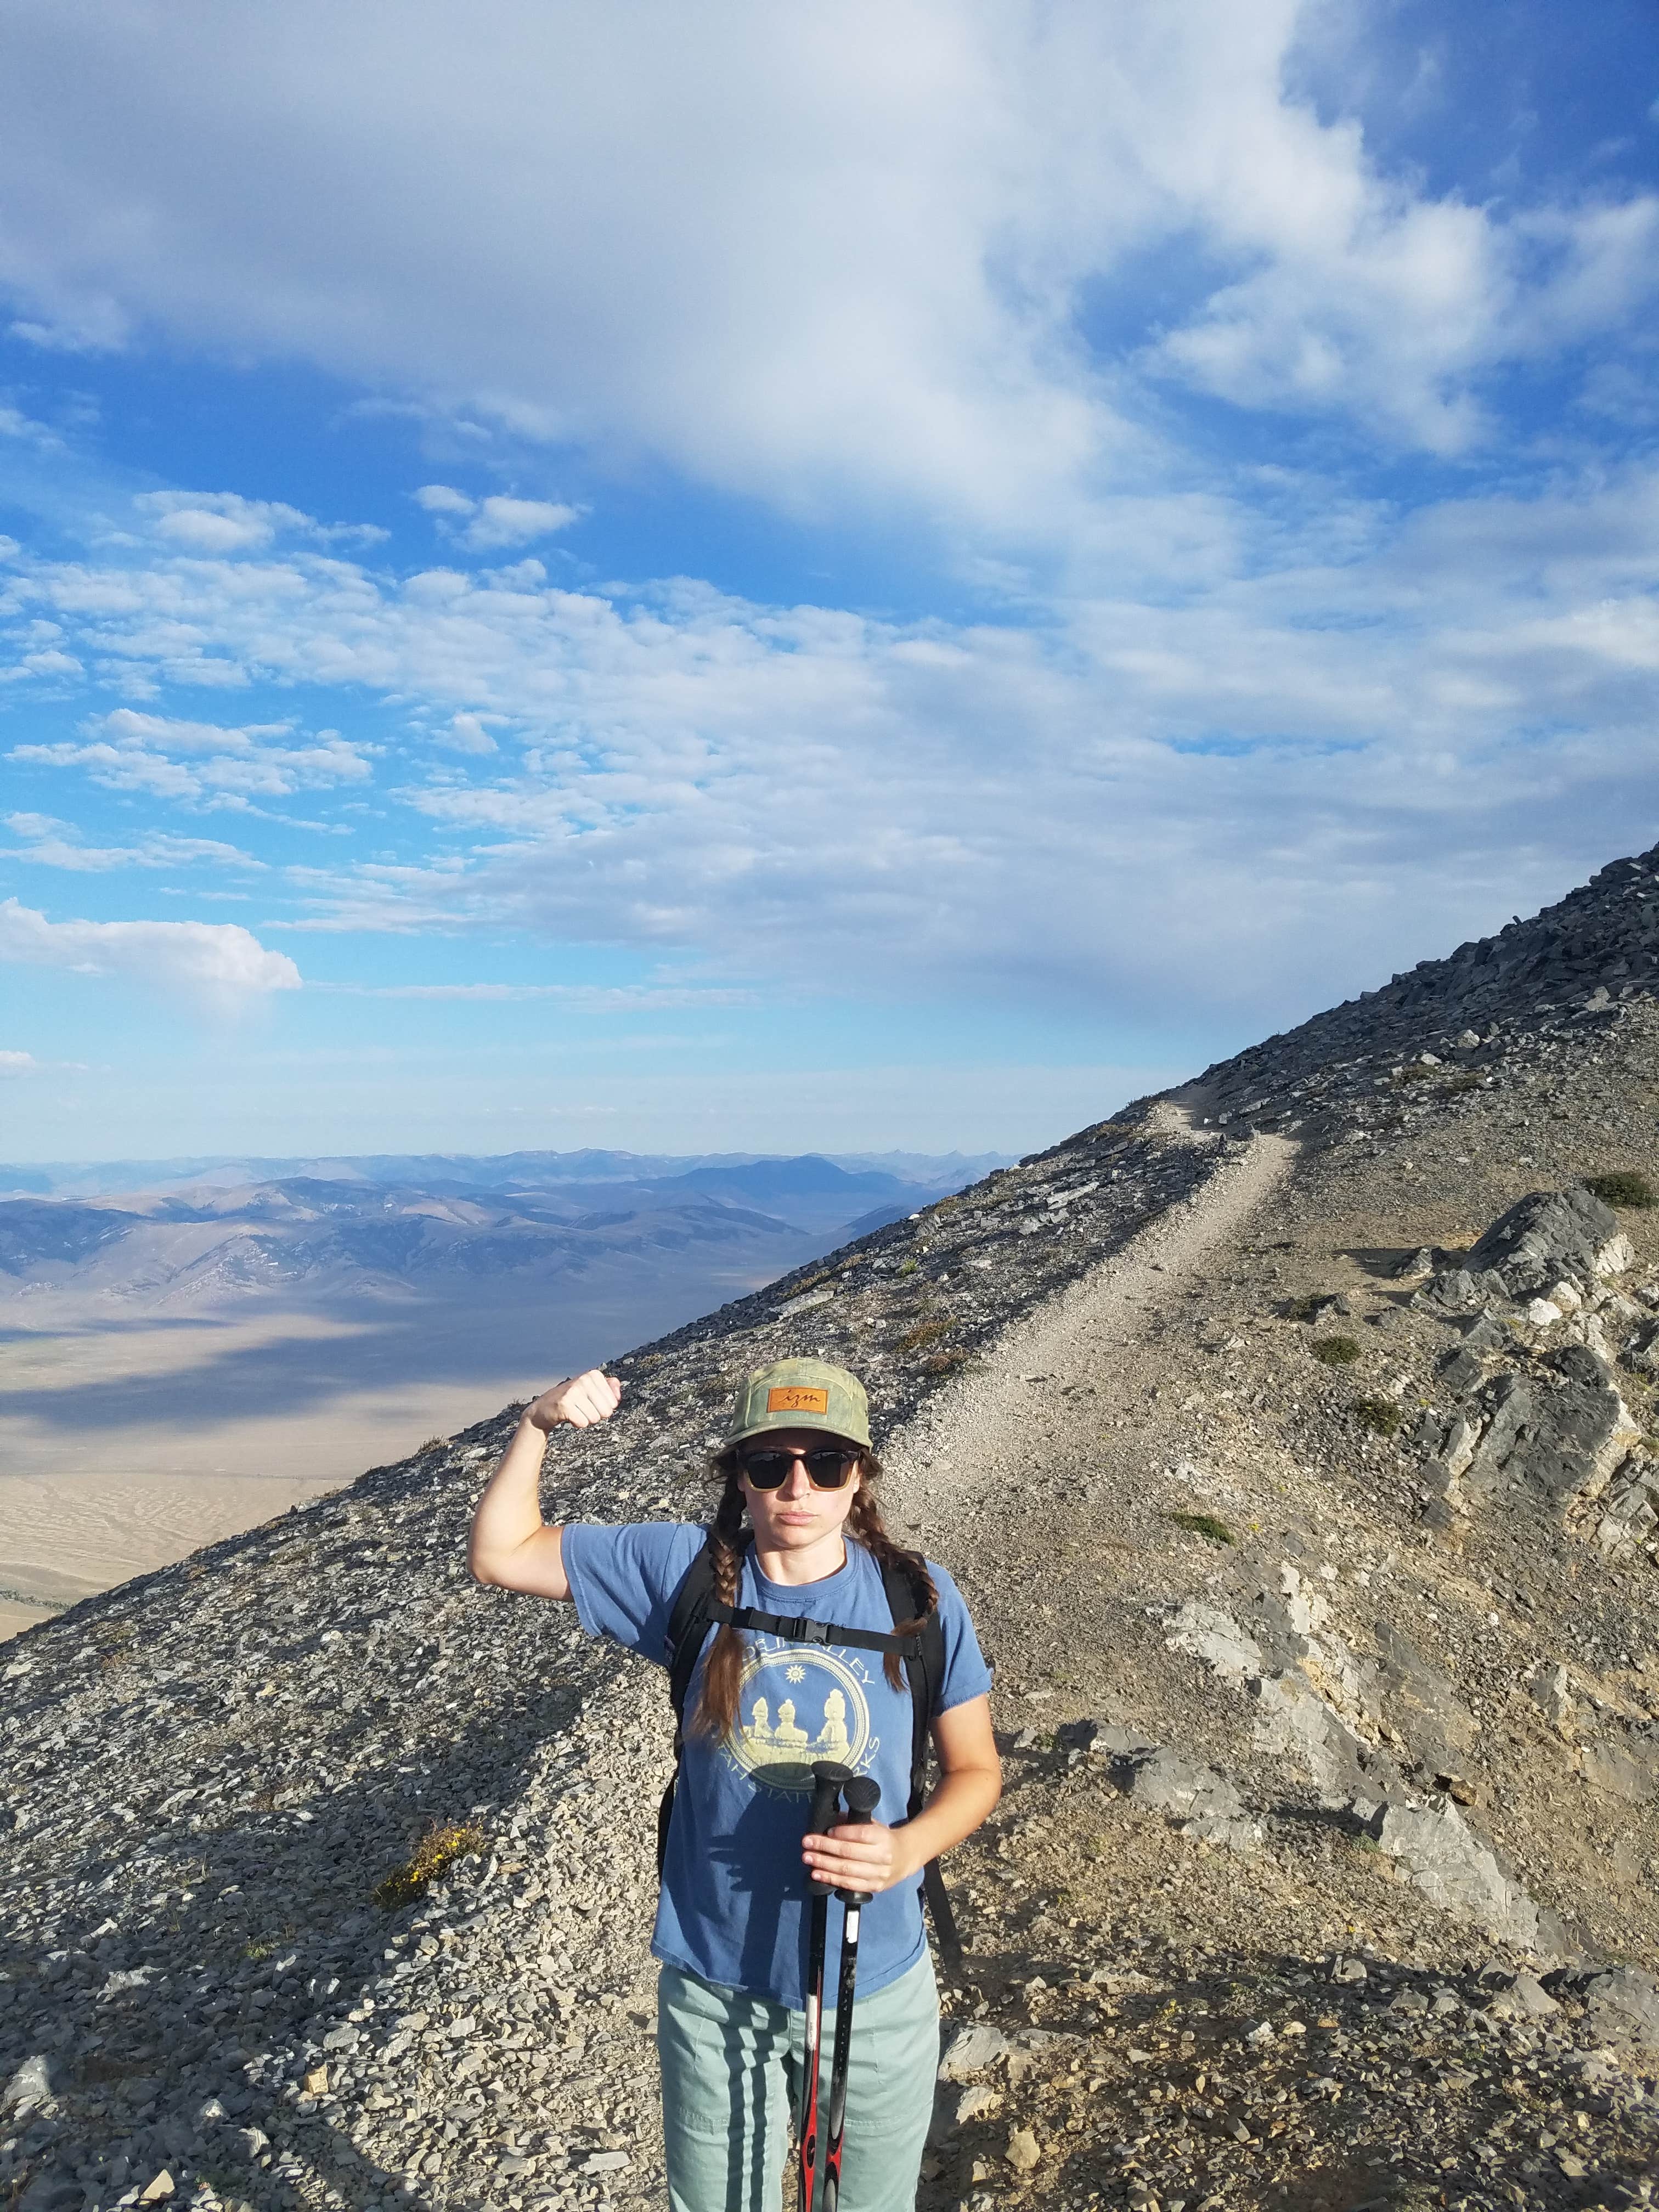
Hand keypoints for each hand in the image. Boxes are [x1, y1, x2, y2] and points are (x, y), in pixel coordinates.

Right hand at [525, 1369, 622, 1433]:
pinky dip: (577, 1424)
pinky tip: (569, 1416)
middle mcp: (584, 1379)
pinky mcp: (565, 1404)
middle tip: (582, 1408)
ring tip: (575, 1411)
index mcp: (593, 1375)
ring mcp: (573, 1391)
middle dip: (595, 1414)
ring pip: (595, 1418)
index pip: (613, 1402)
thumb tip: (618, 1394)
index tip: (590, 1402)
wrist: (544, 1408)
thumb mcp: (591, 1389)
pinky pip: (583, 1423)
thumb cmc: (571, 1399)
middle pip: (606, 1411)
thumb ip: (609, 1387)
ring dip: (585, 1419)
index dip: (603, 1407)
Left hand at [801, 1817, 915, 1895]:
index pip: (859, 1834)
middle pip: (849, 1852)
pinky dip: (831, 1879)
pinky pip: (849, 1885)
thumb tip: (831, 1821)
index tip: (826, 1831)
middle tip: (807, 1844)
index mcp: (882, 1837)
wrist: (906, 1857)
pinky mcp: (874, 1887)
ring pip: (847, 1870)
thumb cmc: (885, 1838)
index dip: (841, 1833)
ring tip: (808, 1859)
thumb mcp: (874, 1825)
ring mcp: (878, 1874)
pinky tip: (818, 1874)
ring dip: (824, 1865)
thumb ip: (854, 1823)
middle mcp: (882, 1856)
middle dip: (825, 1848)